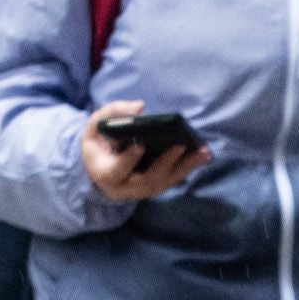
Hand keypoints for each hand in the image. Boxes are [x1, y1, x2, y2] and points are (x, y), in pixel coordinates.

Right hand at [80, 103, 208, 201]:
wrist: (97, 169)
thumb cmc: (98, 144)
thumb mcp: (95, 126)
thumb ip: (112, 113)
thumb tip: (140, 107)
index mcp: (104, 173)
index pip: (117, 170)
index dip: (128, 160)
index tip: (140, 146)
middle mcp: (122, 188)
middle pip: (147, 180)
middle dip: (165, 163)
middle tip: (181, 146)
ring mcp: (139, 192)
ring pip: (163, 183)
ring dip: (184, 168)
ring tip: (202, 152)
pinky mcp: (152, 190)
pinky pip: (170, 181)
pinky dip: (186, 169)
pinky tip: (201, 156)